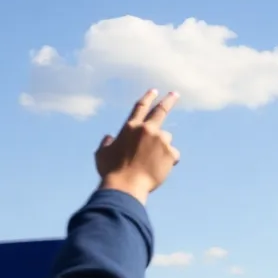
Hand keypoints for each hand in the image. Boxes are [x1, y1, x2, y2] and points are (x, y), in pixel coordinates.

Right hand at [96, 89, 180, 204]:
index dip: (148, 98)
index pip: (140, 107)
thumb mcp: (102, 155)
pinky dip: (169, 161)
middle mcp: (147, 129)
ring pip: (166, 139)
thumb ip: (106, 144)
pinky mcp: (171, 152)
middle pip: (161, 110)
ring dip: (161, 147)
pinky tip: (158, 169)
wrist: (126, 186)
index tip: (154, 91)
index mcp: (130, 127)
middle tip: (175, 94)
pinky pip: (174, 155)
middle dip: (169, 100)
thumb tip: (109, 138)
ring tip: (150, 162)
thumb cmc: (111, 172)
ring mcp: (160, 140)